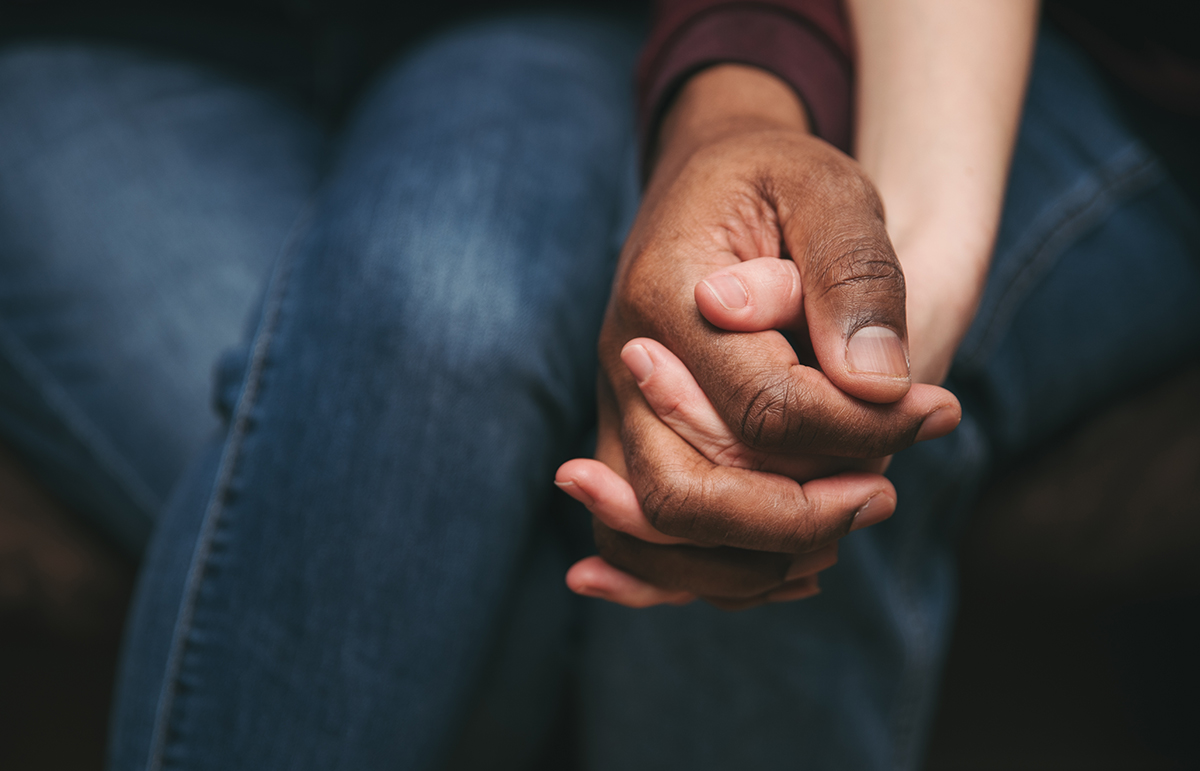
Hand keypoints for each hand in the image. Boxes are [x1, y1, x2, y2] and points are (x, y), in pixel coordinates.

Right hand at [574, 67, 959, 605]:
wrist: (706, 180)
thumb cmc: (775, 181)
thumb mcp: (828, 189)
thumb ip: (853, 276)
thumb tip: (876, 385)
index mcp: (667, 296)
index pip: (763, 409)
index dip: (860, 430)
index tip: (936, 407)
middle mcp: (622, 367)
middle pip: (683, 493)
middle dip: (797, 517)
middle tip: (884, 495)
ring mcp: (617, 410)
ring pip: (653, 534)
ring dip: (754, 559)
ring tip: (845, 530)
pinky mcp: (630, 438)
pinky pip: (640, 538)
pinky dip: (708, 571)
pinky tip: (791, 564)